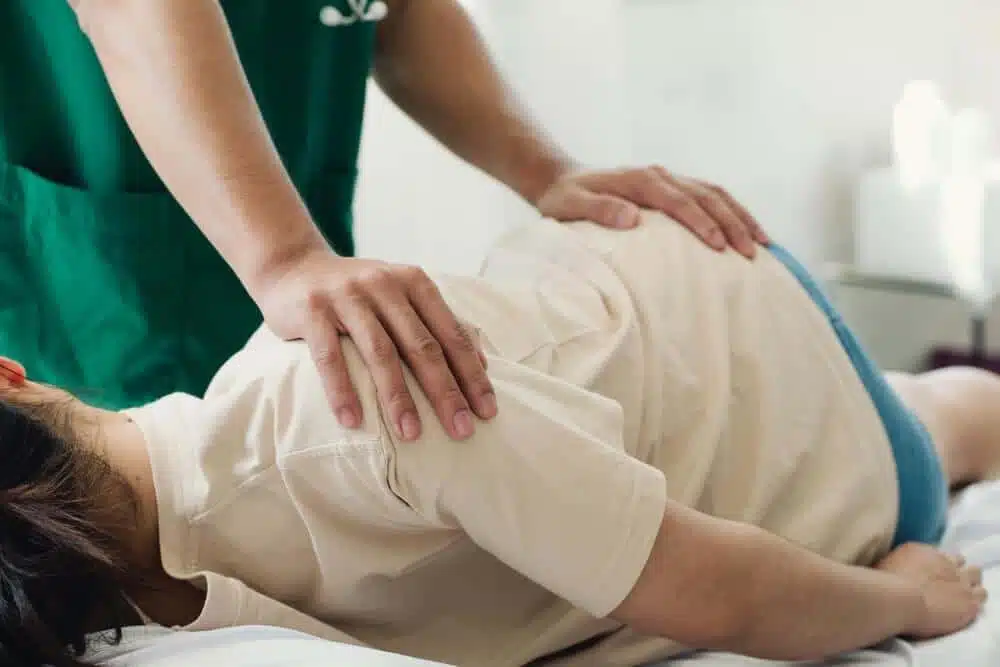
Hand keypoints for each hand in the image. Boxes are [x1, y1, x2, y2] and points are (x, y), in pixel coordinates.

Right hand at [255, 245, 496, 441]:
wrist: (292, 267)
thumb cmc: (358, 295)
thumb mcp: (400, 297)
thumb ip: (437, 324)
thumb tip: (481, 365)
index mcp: (414, 283)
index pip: (451, 334)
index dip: (472, 374)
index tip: (487, 412)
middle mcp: (385, 285)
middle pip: (422, 346)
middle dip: (445, 392)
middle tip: (461, 431)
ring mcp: (348, 296)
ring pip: (381, 352)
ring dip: (397, 397)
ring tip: (411, 434)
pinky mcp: (313, 310)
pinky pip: (329, 356)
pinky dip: (342, 390)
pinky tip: (352, 421)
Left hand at [535, 166, 768, 258]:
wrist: (561, 179)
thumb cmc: (564, 199)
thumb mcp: (570, 206)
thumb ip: (598, 210)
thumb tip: (631, 219)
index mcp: (639, 180)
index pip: (679, 200)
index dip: (701, 222)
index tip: (719, 246)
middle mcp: (660, 175)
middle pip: (707, 195)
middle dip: (732, 223)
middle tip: (751, 253)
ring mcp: (670, 178)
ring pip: (715, 193)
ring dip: (740, 216)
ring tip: (763, 244)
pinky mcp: (673, 186)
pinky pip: (710, 196)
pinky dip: (732, 212)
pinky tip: (747, 232)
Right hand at [876, 543, 986, 639]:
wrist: (899, 601)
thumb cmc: (883, 586)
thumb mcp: (882, 566)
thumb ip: (892, 563)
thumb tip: (890, 567)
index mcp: (921, 551)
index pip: (936, 553)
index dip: (935, 563)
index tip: (930, 572)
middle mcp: (943, 561)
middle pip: (959, 559)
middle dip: (956, 568)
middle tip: (948, 581)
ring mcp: (959, 579)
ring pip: (975, 573)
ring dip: (970, 581)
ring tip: (961, 592)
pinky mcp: (970, 600)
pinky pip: (982, 594)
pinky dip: (976, 598)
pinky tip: (967, 605)